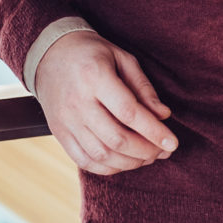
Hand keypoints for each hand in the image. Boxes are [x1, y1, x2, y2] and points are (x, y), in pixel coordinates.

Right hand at [32, 28, 175, 173]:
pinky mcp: (59, 133)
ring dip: (130, 162)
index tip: (173, 142)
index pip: (129, 112)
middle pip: (116, 138)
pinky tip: (124, 161)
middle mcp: (77, 102)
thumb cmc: (92, 54)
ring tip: (148, 157)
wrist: (50, 55)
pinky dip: (108, 168)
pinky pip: (84, 161)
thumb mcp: (122, 59)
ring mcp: (66, 121)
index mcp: (94, 76)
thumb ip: (143, 88)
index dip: (154, 131)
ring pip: (101, 154)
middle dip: (145, 150)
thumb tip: (163, 115)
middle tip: (163, 151)